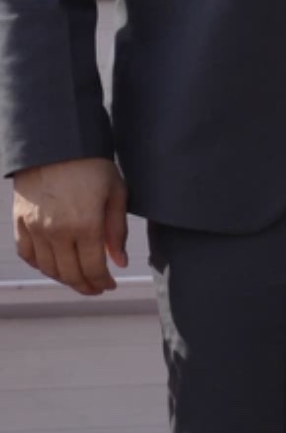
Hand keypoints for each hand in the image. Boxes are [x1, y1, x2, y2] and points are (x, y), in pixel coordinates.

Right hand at [11, 156, 127, 294]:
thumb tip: (119, 262)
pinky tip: (53, 266)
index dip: (102, 282)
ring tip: (78, 278)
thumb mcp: (116, 194)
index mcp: (86, 225)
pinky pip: (27, 253)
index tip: (109, 285)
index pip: (93, 268)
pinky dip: (39, 265)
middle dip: (85, 285)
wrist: (55, 144)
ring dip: (63, 278)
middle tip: (96, 288)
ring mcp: (35, 227)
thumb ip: (117, 231)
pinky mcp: (20, 221)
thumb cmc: (91, 166)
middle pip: (70, 273)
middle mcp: (57, 230)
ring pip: (48, 267)